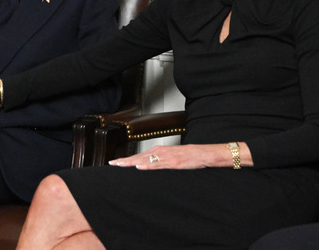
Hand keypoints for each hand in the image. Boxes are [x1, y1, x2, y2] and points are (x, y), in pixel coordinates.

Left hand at [108, 144, 231, 169]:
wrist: (206, 154)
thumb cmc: (190, 157)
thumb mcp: (172, 159)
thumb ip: (161, 162)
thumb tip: (149, 167)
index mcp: (160, 151)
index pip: (139, 155)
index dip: (127, 159)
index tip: (115, 162)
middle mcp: (161, 152)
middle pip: (139, 157)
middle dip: (124, 160)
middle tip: (112, 164)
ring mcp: (166, 157)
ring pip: (145, 159)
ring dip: (131, 162)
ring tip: (120, 165)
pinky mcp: (173, 162)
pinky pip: (158, 164)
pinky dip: (148, 165)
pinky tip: (139, 166)